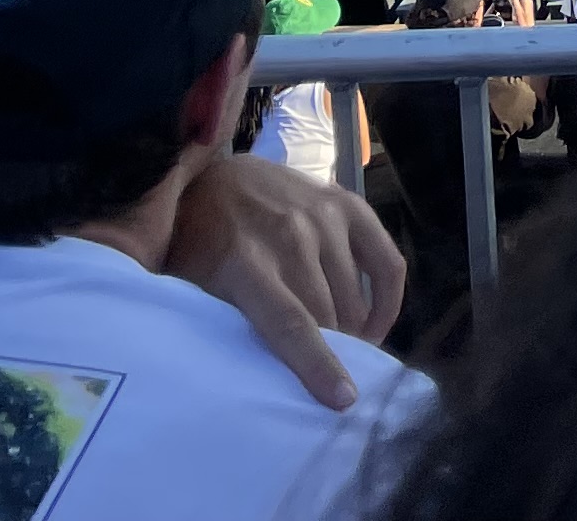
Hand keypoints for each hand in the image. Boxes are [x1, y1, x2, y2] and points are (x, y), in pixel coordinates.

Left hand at [163, 152, 405, 408]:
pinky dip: (387, 300)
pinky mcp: (348, 205)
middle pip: (328, 316)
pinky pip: (387, 261)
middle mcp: (291, 236)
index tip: (342, 400)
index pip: (289, 323)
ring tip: (341, 356)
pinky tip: (375, 325)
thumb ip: (214, 326)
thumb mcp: (189, 288)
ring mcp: (325, 217)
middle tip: (324, 382)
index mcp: (245, 261)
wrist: (209, 176)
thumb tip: (239, 385)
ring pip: (355, 298)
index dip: (317, 365)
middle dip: (331, 355)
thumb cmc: (192, 244)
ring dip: (352, 334)